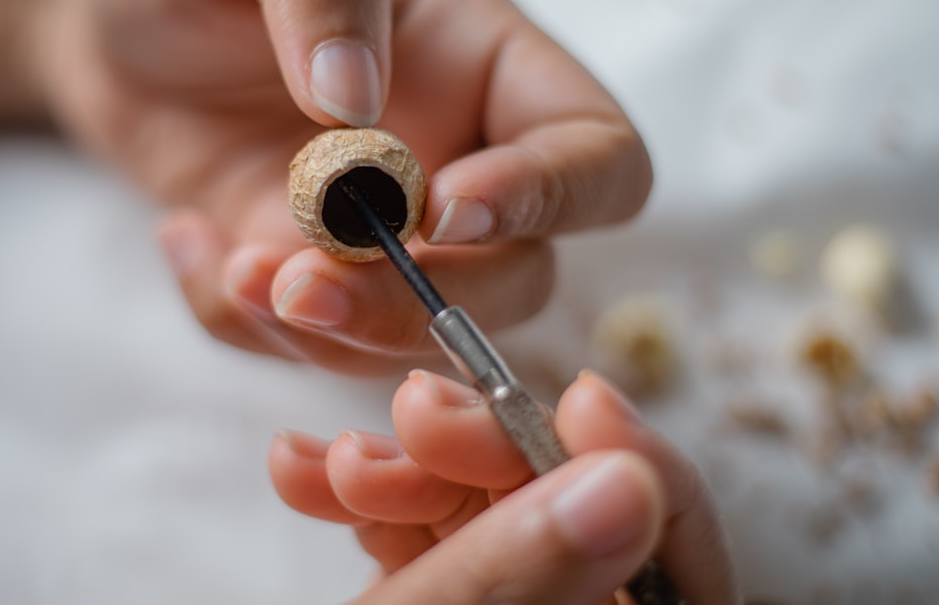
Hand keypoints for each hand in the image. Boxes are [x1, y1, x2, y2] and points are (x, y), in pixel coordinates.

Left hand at [0, 0, 650, 372]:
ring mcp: (379, 233)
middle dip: (416, 303)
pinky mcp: (303, 272)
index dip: (552, 198)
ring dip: (327, 332)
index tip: (443, 204)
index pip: (598, 159)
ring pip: (413, 336)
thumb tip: (354, 101)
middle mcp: (453, 161)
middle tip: (303, 280)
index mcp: (488, 65)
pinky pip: (305, 343)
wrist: (93, 4)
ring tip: (229, 266)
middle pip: (516, 282)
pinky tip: (185, 239)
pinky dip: (243, 320)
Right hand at [269, 370, 738, 603]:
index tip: (579, 402)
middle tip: (413, 416)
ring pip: (491, 506)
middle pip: (573, 511)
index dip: (645, 467)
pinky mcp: (457, 593)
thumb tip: (626, 485)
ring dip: (404, 465)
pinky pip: (431, 528)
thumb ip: (512, 581)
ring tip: (333, 468)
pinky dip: (371, 496)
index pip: (678, 561)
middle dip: (488, 448)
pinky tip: (308, 476)